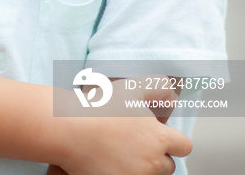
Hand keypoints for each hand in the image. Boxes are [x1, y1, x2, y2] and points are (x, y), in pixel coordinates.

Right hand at [52, 76, 191, 174]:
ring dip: (140, 167)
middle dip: (156, 155)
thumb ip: (158, 87)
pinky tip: (109, 161)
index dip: (173, 139)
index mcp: (159, 139)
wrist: (69, 129)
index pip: (184, 146)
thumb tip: (174, 94)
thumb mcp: (131, 87)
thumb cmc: (99, 106)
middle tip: (134, 142)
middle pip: (168, 166)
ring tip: (120, 151)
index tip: (159, 135)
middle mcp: (152, 163)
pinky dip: (123, 173)